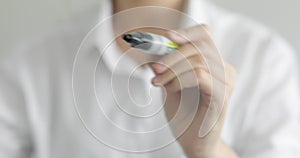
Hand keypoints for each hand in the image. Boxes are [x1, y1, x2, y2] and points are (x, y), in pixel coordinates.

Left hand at [150, 25, 236, 157]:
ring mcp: (225, 83)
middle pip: (199, 47)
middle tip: (155, 69)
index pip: (205, 36)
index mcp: (214, 64)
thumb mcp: (171, 85)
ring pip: (197, 61)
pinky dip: (180, 79)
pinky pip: (200, 76)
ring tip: (159, 83)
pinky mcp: (222, 97)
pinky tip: (171, 89)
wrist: (194, 143)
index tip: (168, 37)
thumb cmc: (184, 114)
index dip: (187, 33)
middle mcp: (224, 70)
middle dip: (171, 56)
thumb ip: (167, 69)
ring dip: (173, 70)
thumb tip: (154, 52)